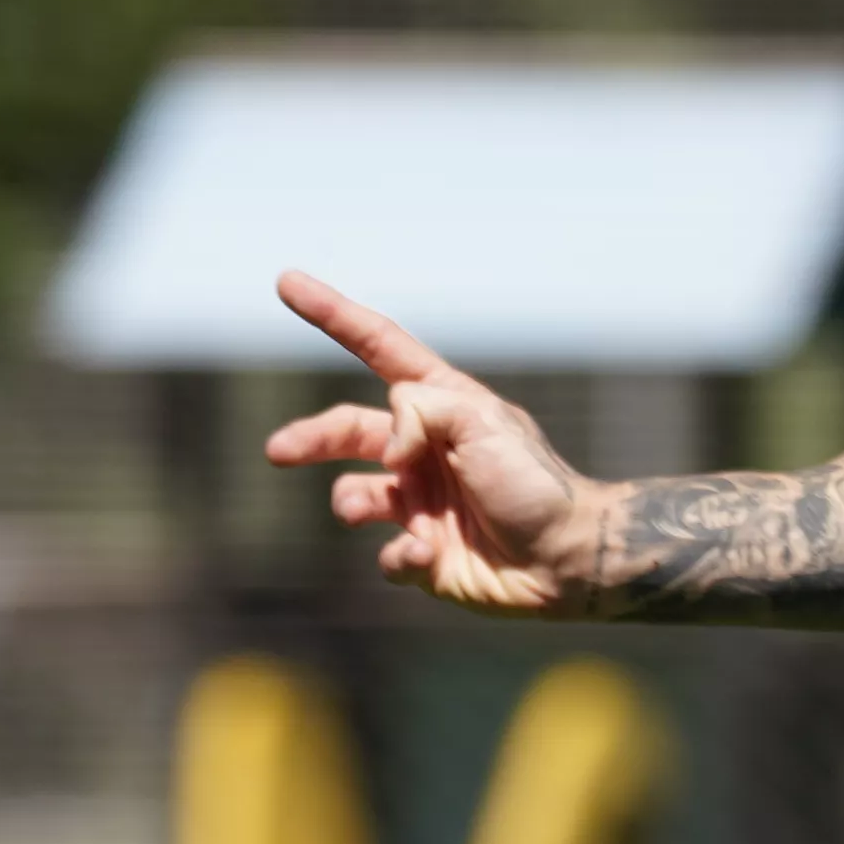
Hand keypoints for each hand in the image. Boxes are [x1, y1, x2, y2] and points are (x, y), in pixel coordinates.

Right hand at [262, 272, 604, 612]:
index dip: (332, 315)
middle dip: (309, 438)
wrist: (567, 561)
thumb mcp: (482, 422)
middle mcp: (424, 451)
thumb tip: (384, 450)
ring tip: (361, 511)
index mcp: (441, 407)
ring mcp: (421, 504)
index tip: (287, 283)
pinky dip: (397, 555)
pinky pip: (385, 555)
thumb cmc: (534, 483)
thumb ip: (420, 411)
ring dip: (349, 502)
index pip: (377, 349)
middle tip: (277, 450)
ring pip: (354, 496)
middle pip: (347, 430)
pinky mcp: (424, 555)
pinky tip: (428, 555)